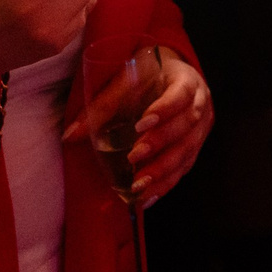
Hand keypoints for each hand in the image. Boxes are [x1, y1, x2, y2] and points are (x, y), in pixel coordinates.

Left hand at [66, 48, 212, 205]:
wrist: (171, 75)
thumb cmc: (148, 74)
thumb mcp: (127, 79)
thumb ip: (102, 106)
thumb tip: (70, 136)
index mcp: (186, 80)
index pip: (181, 94)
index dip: (164, 110)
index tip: (140, 124)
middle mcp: (200, 103)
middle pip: (186, 125)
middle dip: (160, 143)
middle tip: (133, 157)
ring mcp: (202, 126)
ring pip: (188, 150)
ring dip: (163, 170)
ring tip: (138, 186)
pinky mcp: (196, 145)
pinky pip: (185, 167)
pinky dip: (167, 183)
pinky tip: (147, 197)